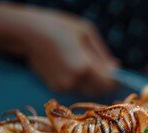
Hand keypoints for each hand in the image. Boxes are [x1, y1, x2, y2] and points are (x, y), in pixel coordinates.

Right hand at [0, 2, 117, 94]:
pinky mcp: (55, 87)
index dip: (117, 80)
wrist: (28, 33)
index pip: (109, 83)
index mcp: (85, 67)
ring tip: (85, 62)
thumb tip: (117, 68)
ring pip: (87, 89)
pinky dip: (79, 80)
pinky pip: (75, 87)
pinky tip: (72, 65)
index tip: (119, 74)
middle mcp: (75, 81)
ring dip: (92, 81)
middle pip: (99, 90)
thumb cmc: (60, 27)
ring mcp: (64, 86)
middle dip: (105, 82)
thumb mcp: (87, 33)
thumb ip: (103, 54)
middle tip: (106, 69)